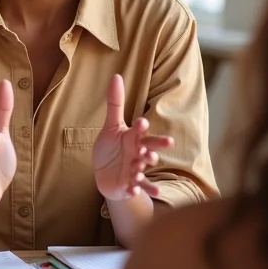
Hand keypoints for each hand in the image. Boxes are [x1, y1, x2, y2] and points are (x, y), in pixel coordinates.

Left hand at [92, 74, 172, 201]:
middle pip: (148, 149)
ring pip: (142, 169)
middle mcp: (137, 153)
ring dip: (143, 169)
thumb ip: (115, 103)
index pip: (139, 131)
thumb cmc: (112, 148)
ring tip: (142, 168)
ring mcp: (134, 170)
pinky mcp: (130, 185)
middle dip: (154, 148)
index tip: (142, 122)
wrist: (106, 175)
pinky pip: (137, 188)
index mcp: (133, 138)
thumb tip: (117, 76)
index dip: (141, 127)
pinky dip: (138, 191)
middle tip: (161, 146)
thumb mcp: (111, 126)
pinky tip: (136, 192)